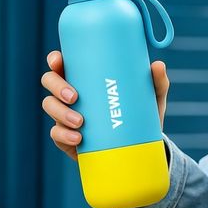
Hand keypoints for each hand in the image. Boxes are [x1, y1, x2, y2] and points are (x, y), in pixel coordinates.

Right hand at [41, 51, 169, 161]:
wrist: (142, 147)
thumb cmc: (143, 112)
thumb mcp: (152, 96)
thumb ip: (157, 81)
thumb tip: (158, 65)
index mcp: (87, 78)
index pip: (63, 64)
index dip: (55, 60)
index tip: (58, 61)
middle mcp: (72, 94)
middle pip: (50, 82)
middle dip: (57, 87)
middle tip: (75, 97)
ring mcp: (67, 115)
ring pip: (50, 107)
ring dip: (60, 113)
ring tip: (80, 122)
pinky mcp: (68, 137)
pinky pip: (56, 134)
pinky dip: (64, 135)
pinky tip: (78, 137)